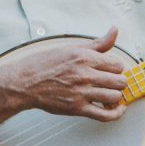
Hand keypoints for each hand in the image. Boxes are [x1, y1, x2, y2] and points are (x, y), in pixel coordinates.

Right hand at [0, 27, 128, 122]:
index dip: (116, 68)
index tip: (111, 70)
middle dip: (119, 81)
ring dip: (115, 95)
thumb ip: (97, 43)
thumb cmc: (45, 64)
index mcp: (84, 57)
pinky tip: (117, 109)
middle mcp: (84, 75)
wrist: (24, 83)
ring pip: (115, 96)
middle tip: (111, 82)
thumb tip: (115, 30)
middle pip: (119, 81)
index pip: (117, 64)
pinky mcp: (76, 108)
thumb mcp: (72, 47)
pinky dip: (116, 114)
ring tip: (109, 93)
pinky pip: (105, 115)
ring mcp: (81, 93)